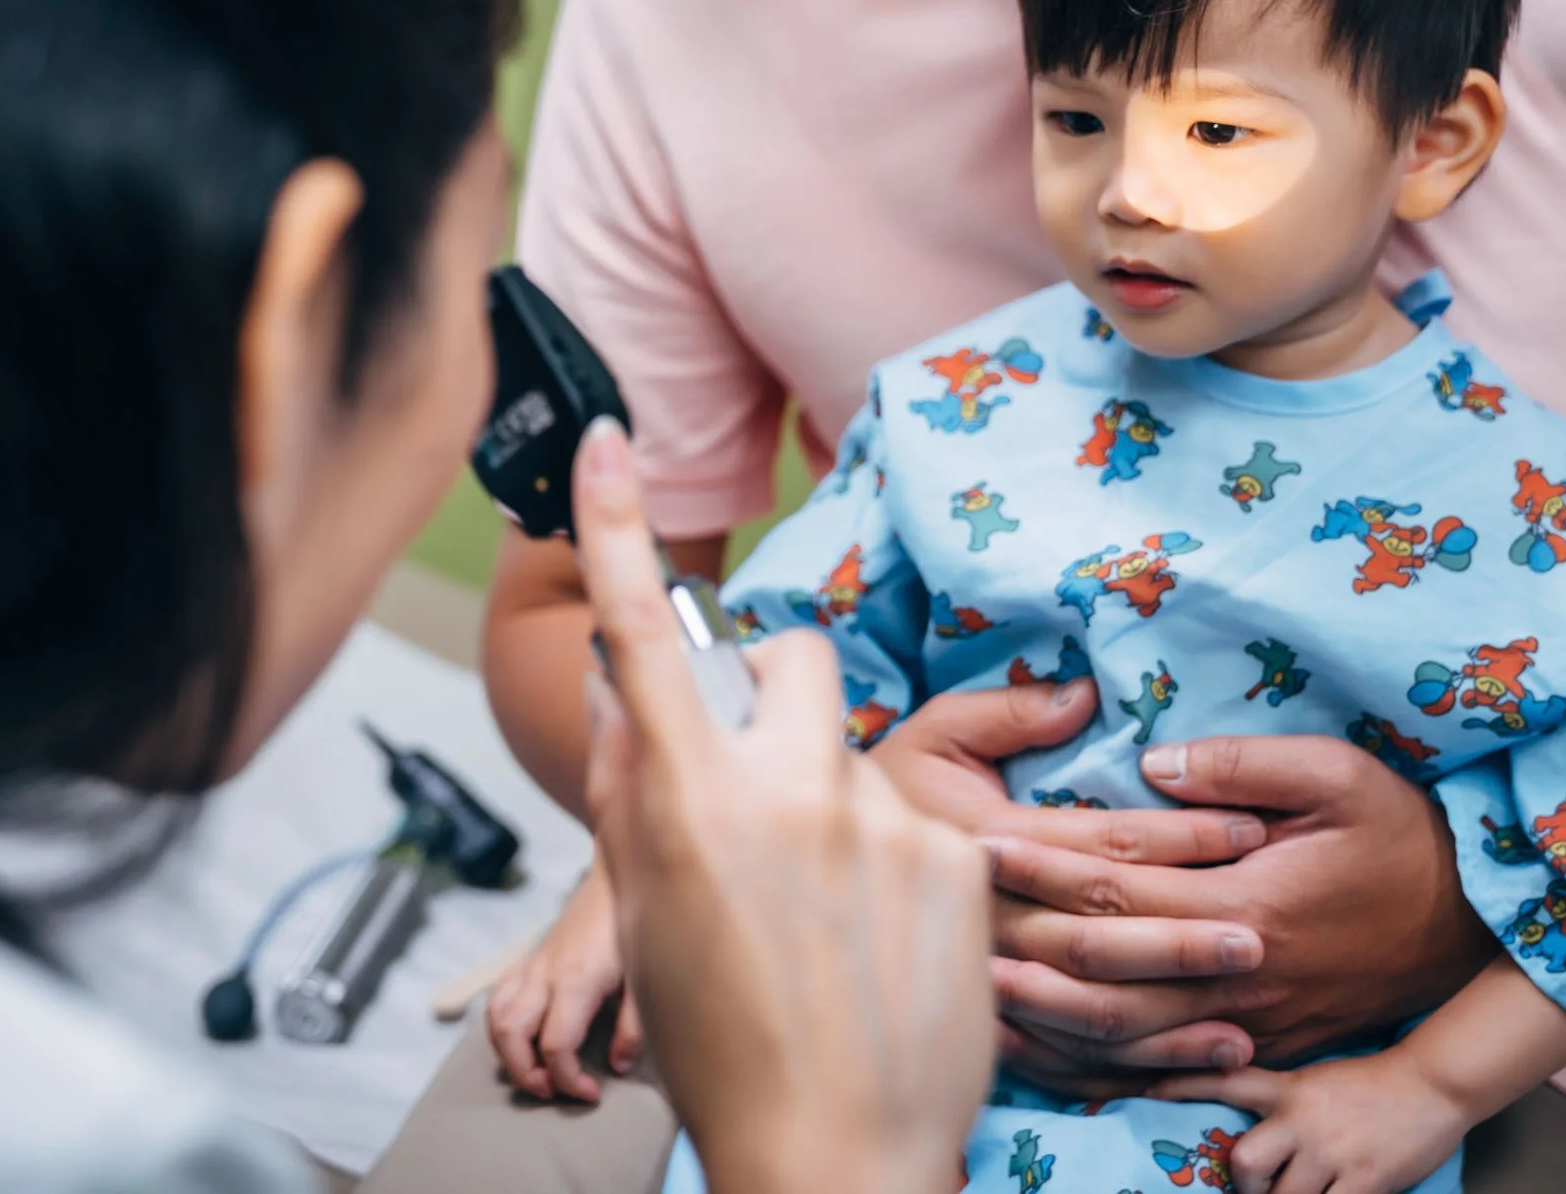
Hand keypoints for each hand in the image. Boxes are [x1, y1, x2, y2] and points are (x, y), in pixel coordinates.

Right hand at [485, 865, 638, 1101]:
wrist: (616, 876)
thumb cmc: (634, 925)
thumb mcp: (645, 977)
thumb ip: (634, 1026)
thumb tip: (618, 1066)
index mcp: (576, 981)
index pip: (555, 1045)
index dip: (568, 1079)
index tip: (590, 1093)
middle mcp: (545, 975)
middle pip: (511, 1035)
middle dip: (524, 1074)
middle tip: (553, 1092)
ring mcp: (533, 966)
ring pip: (495, 1018)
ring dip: (507, 1053)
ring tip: (536, 1072)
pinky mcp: (530, 961)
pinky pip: (498, 997)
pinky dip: (501, 1025)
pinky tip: (525, 1037)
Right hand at [573, 418, 993, 1193]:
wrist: (837, 1157)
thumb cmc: (721, 1044)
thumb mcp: (645, 915)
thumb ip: (631, 787)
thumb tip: (622, 684)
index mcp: (687, 808)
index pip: (637, 640)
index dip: (614, 532)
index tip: (605, 442)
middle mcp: (785, 794)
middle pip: (789, 660)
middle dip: (774, 689)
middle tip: (761, 777)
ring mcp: (882, 821)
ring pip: (853, 750)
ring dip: (832, 798)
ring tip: (826, 911)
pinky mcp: (959, 856)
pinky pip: (918, 815)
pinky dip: (894, 862)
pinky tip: (881, 945)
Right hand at [864, 685, 1268, 1076]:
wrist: (817, 865)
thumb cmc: (890, 786)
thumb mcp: (936, 729)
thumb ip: (1010, 713)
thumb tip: (1085, 698)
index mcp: (983, 841)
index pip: (1099, 844)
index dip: (1179, 837)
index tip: (1250, 832)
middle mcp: (986, 918)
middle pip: (1099, 935)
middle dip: (1184, 938)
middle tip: (1263, 933)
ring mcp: (985, 977)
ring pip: (1087, 1008)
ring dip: (1170, 1019)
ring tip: (1244, 1020)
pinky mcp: (987, 1019)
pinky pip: (1067, 1055)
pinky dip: (1133, 1065)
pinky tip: (1194, 1062)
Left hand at [985, 737, 1492, 1073]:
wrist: (1479, 930)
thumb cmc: (1405, 837)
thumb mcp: (1338, 775)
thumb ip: (1242, 763)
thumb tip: (1154, 760)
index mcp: (1245, 901)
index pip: (1115, 883)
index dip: (1040, 864)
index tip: (973, 840)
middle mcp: (1236, 975)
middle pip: (1103, 973)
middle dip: (1020, 947)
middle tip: (943, 926)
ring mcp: (1247, 1024)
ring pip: (1124, 1037)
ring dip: (1045, 1018)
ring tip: (971, 996)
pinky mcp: (1257, 1049)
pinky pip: (1161, 1070)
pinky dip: (1096, 1067)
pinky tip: (1045, 1055)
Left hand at [1153, 1052, 1468, 1193]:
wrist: (1433, 1084)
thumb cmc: (1372, 1086)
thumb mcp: (1315, 1082)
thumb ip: (1280, 1102)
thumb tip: (1249, 1137)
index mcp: (1288, 1089)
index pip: (1225, 1080)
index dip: (1182, 1086)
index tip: (1145, 1091)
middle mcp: (1302, 1119)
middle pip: (1245, 1161)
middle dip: (1242, 1186)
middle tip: (1253, 1191)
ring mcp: (1332, 1152)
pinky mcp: (1366, 1180)